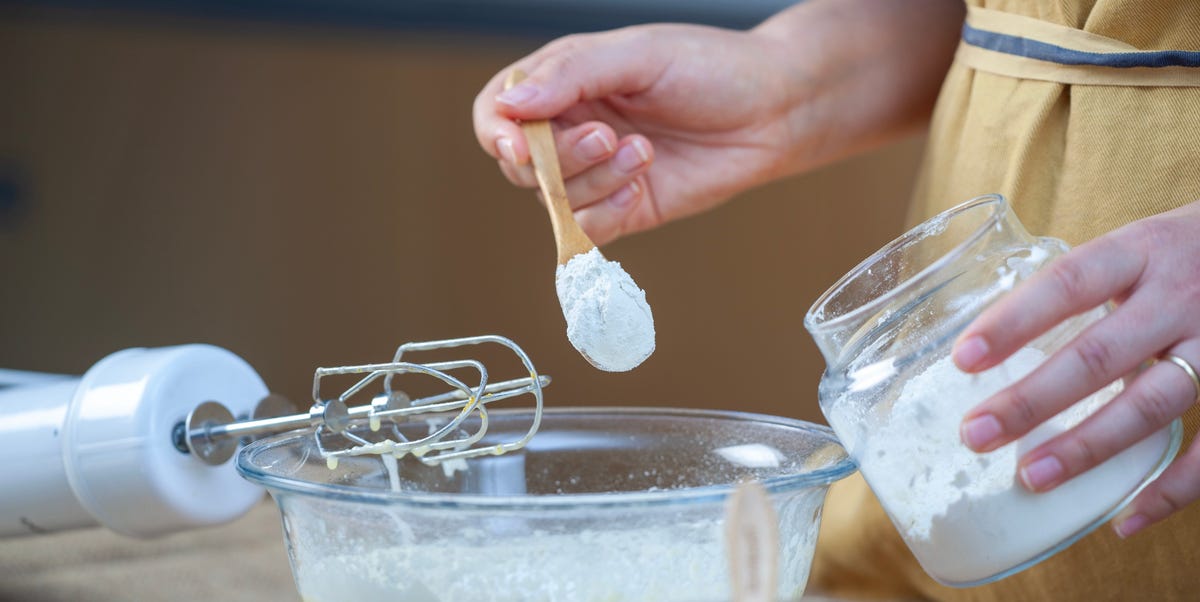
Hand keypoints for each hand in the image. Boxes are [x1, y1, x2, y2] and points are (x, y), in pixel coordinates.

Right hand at [473, 0, 962, 245]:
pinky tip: (642, 187)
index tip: (522, 147)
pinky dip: (609, 212)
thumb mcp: (637, 54)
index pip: (497, 111)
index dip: (498, 133)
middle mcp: (571, 129)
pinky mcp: (625, 209)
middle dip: (560, 158)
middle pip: (522, 165)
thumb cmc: (711, 67)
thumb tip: (512, 105)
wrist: (775, 110)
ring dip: (594, 182)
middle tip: (610, 136)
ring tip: (644, 153)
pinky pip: (588, 229)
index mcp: (563, 82)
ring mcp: (595, 173)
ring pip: (554, 201)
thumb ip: (571, 74)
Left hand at [953, 200, 1199, 536]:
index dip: (1014, 321)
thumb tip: (992, 340)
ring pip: (1152, 403)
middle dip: (1033, 400)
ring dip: (1089, 446)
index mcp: (1139, 253)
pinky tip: (1123, 518)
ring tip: (1032, 476)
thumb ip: (1080, 287)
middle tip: (976, 434)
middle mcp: (1179, 297)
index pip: (1068, 283)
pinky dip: (1170, 489)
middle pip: (1100, 354)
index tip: (963, 359)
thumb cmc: (1183, 254)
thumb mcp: (1135, 247)